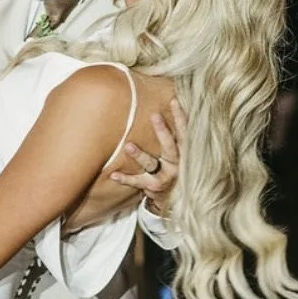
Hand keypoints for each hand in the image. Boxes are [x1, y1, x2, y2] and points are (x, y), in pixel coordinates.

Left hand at [108, 97, 184, 211]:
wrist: (175, 198)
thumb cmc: (174, 166)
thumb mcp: (180, 152)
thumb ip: (175, 134)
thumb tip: (171, 101)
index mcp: (184, 153)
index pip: (184, 133)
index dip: (181, 117)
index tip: (174, 101)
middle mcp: (177, 164)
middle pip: (170, 146)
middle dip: (163, 131)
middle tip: (154, 115)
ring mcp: (165, 177)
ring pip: (151, 164)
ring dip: (139, 155)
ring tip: (128, 145)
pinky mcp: (153, 187)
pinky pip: (137, 182)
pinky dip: (125, 178)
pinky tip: (113, 175)